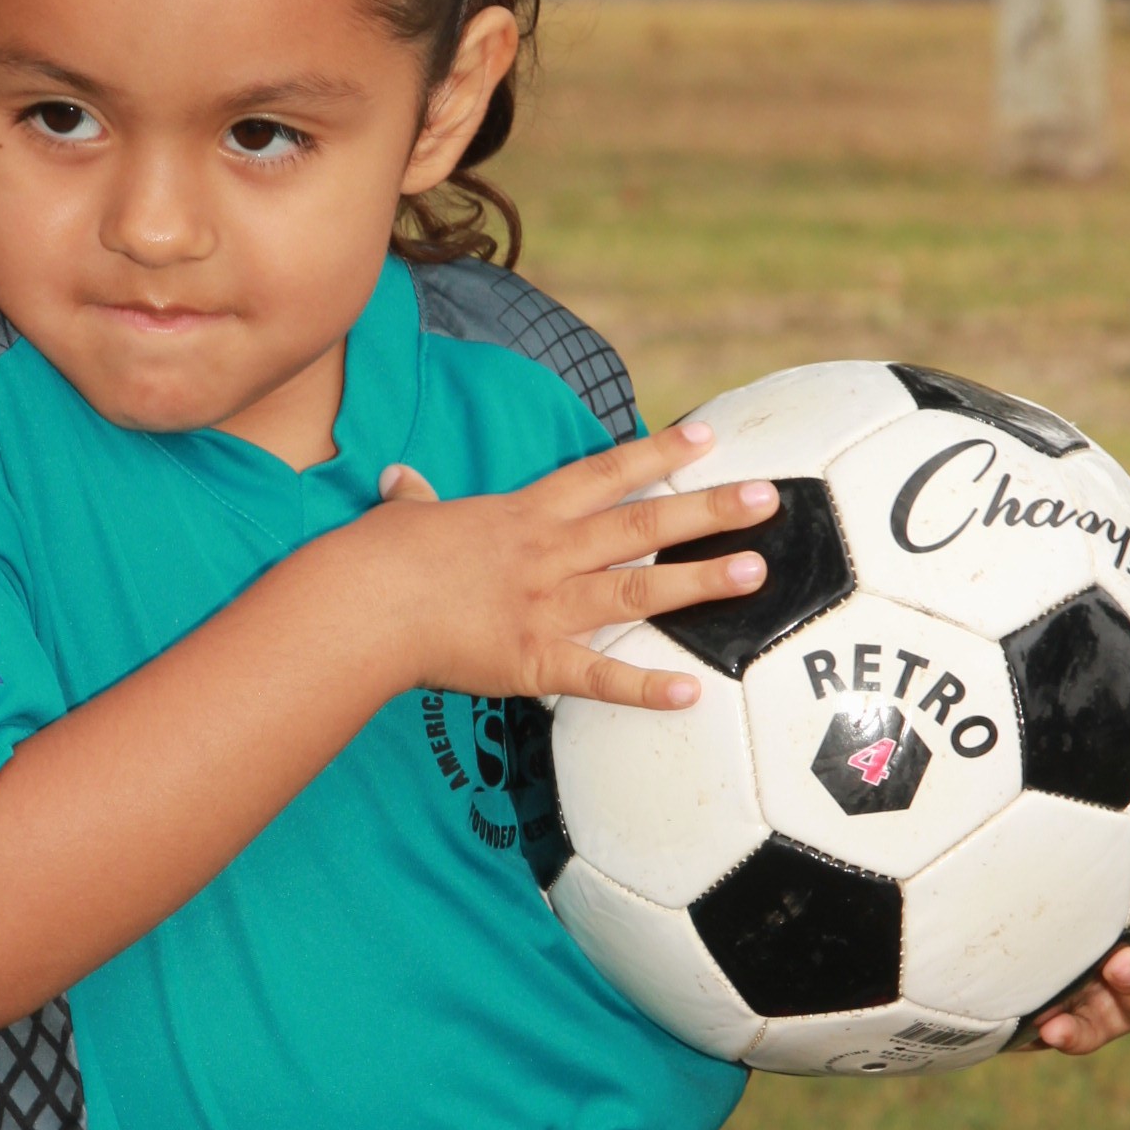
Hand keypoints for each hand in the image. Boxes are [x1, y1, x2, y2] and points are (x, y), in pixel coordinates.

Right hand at [365, 425, 770, 710]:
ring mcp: (545, 606)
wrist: (361, 604)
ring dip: (699, 580)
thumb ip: (413, 502)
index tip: (706, 437)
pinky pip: (599, 675)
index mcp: (523, 515)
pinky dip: (645, 686)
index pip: (602, 474)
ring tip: (756, 571)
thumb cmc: (377, 560)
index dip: (655, 452)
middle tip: (768, 500)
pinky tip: (691, 692)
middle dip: (708, 509)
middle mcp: (547, 553)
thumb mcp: (402, 518)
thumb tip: (398, 482)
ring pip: (637, 585)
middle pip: (641, 523)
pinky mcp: (532, 660)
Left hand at [1037, 781, 1129, 1053]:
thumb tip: (1098, 713)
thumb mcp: (1070, 842)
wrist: (1012, 977)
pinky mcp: (1087, 1024)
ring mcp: (1126, 992)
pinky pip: (1087, 1034)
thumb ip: (1090, 799)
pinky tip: (1052, 1026)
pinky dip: (1075, 1031)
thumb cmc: (1055, 899)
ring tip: (1119, 964)